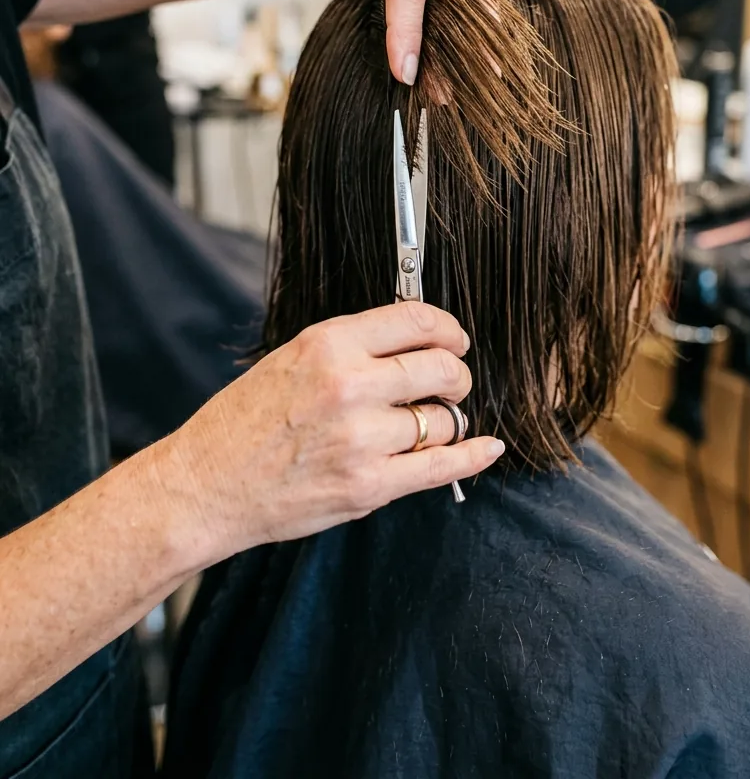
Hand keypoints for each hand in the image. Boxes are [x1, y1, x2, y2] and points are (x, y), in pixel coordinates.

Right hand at [155, 302, 503, 559]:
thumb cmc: (244, 421)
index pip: (417, 320)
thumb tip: (415, 339)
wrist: (205, 486)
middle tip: (450, 382)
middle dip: (456, 374)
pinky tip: (487, 447)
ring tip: (428, 424)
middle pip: (441, 368)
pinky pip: (442, 466)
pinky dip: (473, 456)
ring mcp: (361, 439)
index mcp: (329, 343)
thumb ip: (352, 346)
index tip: (455, 339)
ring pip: (444, 419)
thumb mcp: (292, 358)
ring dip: (446, 421)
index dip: (448, 328)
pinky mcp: (368, 486)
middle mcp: (350, 385)